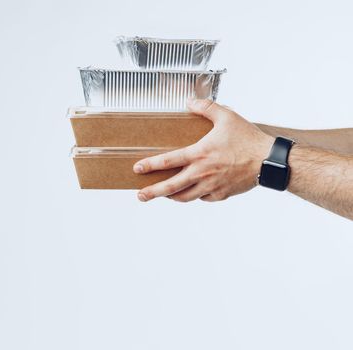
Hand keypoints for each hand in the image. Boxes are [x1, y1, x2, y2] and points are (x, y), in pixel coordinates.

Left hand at [133, 99, 274, 201]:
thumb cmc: (248, 139)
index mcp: (200, 154)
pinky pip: (202, 198)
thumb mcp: (226, 117)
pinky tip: (191, 191)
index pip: (168, 161)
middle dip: (153, 192)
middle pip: (171, 187)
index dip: (150, 165)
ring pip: (184, 197)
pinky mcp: (220, 194)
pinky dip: (194, 195)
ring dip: (171, 196)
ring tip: (162, 195)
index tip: (137, 168)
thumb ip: (206, 108)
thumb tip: (189, 102)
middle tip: (140, 195)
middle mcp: (202, 173)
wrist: (269, 161)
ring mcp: (211, 186)